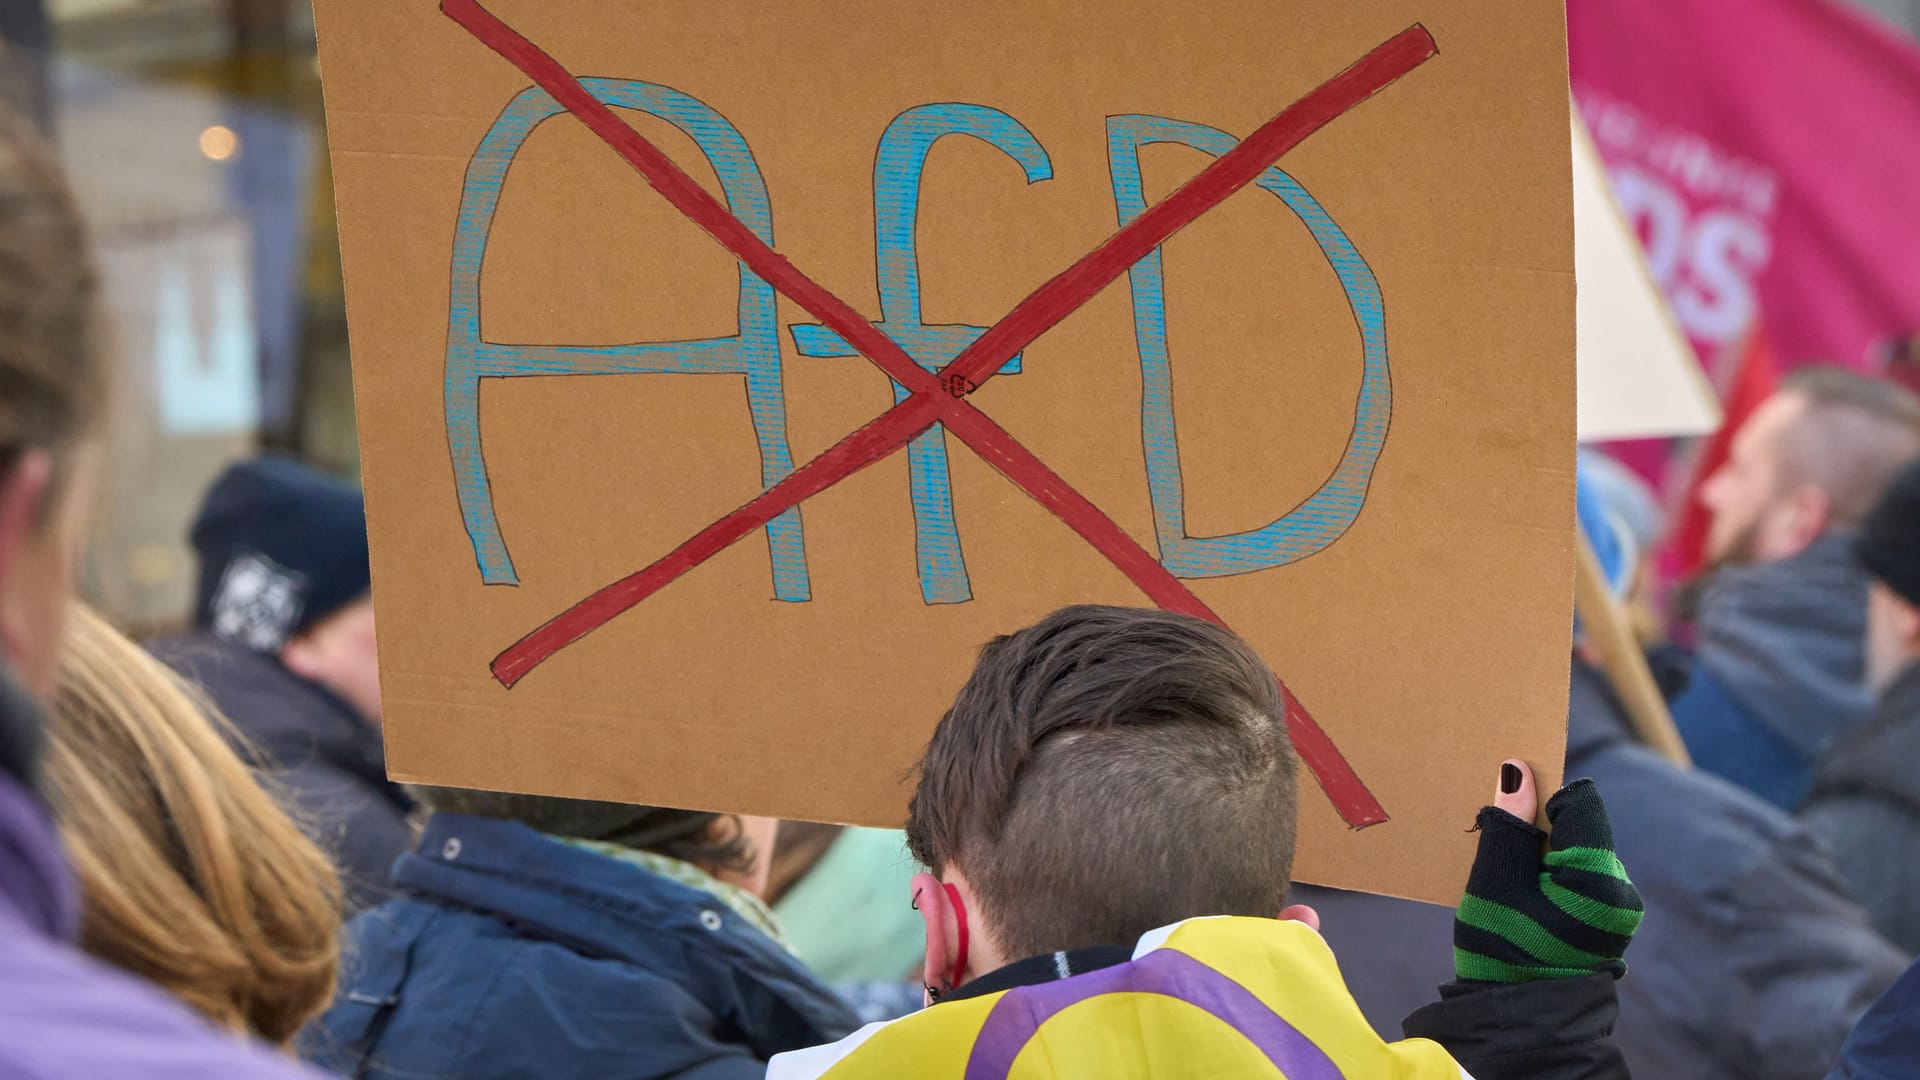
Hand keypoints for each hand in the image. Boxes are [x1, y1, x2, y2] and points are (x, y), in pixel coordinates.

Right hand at [1452, 760, 1642, 983]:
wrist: (1522, 1020)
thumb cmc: (1503, 951)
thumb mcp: (1495, 883)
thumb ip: (1510, 825)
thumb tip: (1517, 769)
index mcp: (1599, 878)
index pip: (1579, 803)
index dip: (1541, 799)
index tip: (1511, 816)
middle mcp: (1622, 888)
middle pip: (1580, 828)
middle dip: (1541, 832)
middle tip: (1505, 862)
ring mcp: (1621, 906)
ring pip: (1580, 852)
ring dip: (1545, 856)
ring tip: (1514, 889)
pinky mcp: (1612, 920)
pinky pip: (1583, 878)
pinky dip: (1554, 878)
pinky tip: (1528, 903)